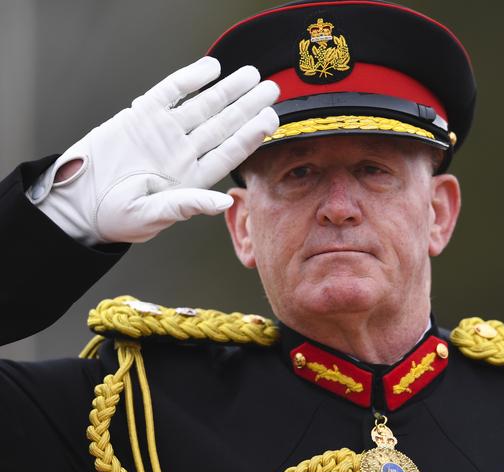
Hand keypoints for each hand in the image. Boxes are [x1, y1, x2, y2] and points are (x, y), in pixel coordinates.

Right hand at [28, 57, 278, 244]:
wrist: (77, 200)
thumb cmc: (116, 216)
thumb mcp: (151, 215)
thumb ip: (187, 205)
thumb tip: (223, 202)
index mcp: (192, 177)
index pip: (228, 152)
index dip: (250, 135)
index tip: (271, 120)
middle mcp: (184, 151)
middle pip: (223, 124)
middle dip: (247, 106)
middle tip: (271, 89)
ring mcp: (164, 131)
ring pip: (202, 105)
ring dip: (227, 90)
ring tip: (250, 74)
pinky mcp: (142, 115)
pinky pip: (170, 92)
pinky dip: (189, 79)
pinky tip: (210, 68)